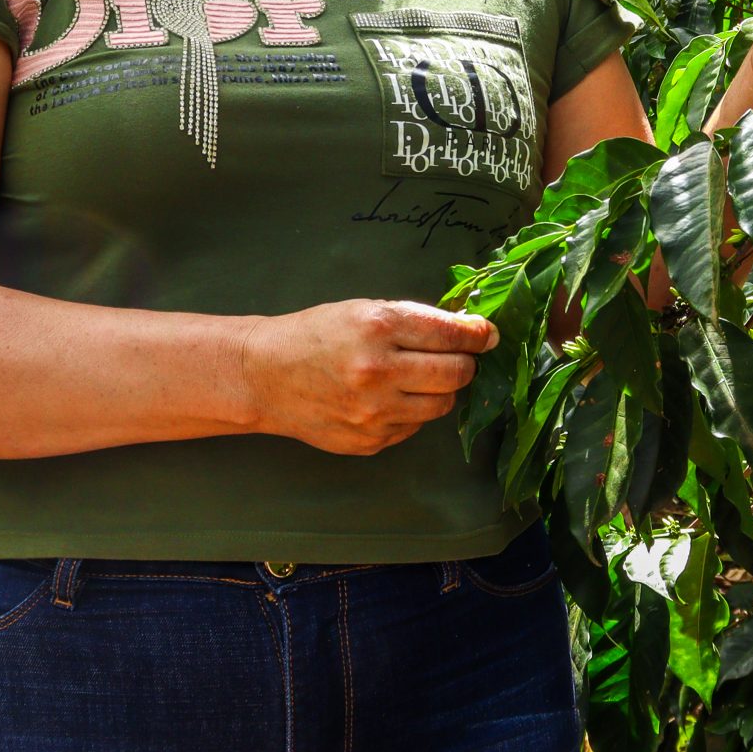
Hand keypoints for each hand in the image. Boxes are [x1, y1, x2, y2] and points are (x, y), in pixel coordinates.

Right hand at [239, 299, 498, 455]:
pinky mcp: (370, 441)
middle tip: (457, 357)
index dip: (477, 335)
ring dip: (441, 390)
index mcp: (378, 328)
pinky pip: (414, 427)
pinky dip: (412, 411)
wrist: (265, 376)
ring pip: (442, 405)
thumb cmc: (316, 335)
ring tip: (421, 377)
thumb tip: (471, 332)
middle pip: (456, 374)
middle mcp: (378, 372)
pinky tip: (390, 398)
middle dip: (464, 364)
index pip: (450, 335)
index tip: (487, 335)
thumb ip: (416, 321)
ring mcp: (374, 412)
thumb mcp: (363, 310)